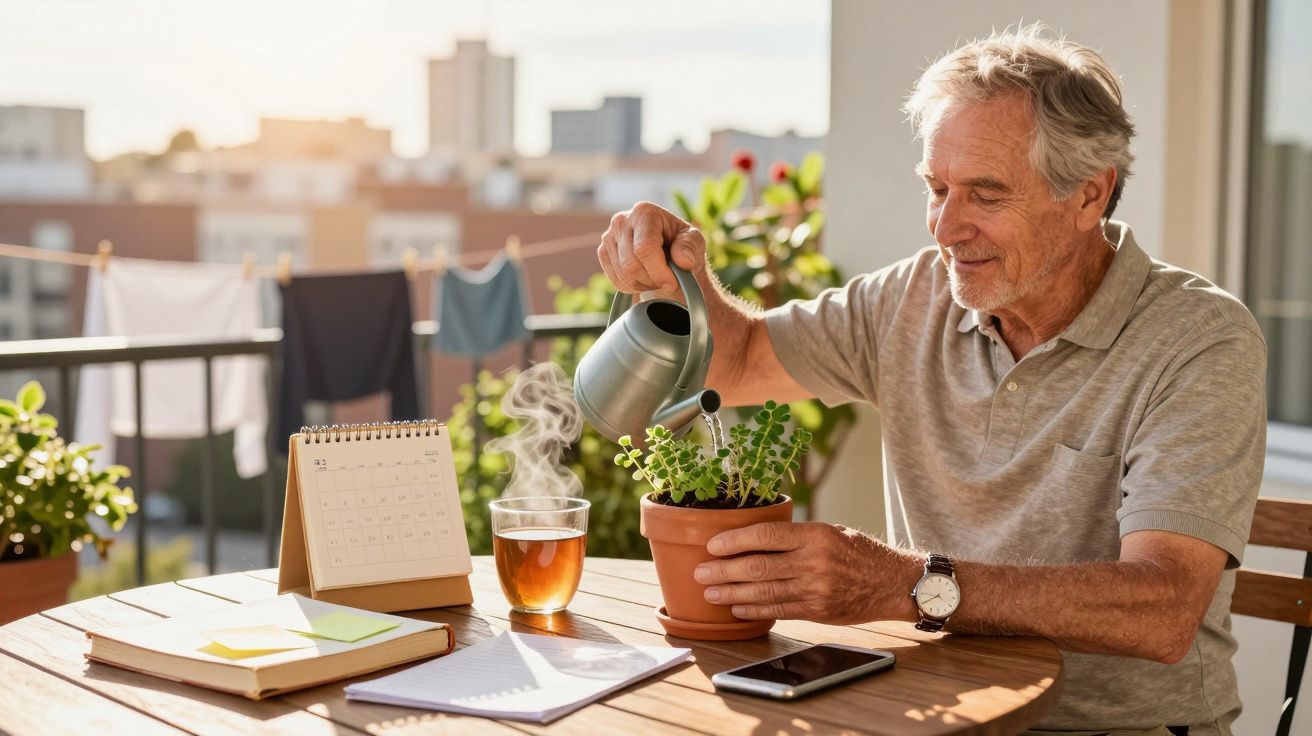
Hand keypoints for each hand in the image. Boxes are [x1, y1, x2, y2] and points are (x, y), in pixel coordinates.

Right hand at [597, 201, 706, 299]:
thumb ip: (690, 247)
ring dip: (644, 285)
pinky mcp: (603, 252)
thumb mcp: (694, 241)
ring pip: (623, 275)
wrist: (668, 253)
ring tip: (657, 278)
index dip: (659, 271)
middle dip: (652, 280)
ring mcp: (609, 236)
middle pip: (631, 265)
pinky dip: (632, 287)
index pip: (644, 248)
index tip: (673, 283)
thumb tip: (684, 260)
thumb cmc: (682, 245)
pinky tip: (644, 278)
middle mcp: (622, 220)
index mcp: (644, 212)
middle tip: (667, 281)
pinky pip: (615, 280)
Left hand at [693, 522, 921, 623]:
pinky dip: (754, 611)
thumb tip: (752, 538)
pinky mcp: (818, 611)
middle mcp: (814, 562)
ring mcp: (816, 589)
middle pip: (758, 567)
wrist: (894, 582)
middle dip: (723, 571)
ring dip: (732, 594)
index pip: (765, 535)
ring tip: (710, 593)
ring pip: (764, 592)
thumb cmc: (859, 552)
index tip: (712, 545)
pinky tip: (737, 609)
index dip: (734, 541)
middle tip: (700, 572)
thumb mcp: (831, 531)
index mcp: (816, 535)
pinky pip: (779, 611)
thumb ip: (796, 536)